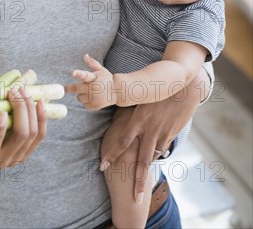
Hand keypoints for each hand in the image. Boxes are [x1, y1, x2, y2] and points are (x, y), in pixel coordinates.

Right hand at [0, 78, 46, 171]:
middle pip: (20, 135)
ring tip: (24, 91)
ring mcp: (16, 159)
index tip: (2, 112)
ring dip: (31, 109)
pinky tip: (39, 102)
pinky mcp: (26, 154)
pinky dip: (41, 118)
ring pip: (32, 134)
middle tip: (15, 90)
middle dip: (21, 109)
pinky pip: (39, 135)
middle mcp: (2, 162)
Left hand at [65, 54, 115, 109]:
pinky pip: (84, 105)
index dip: (78, 74)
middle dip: (69, 88)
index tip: (73, 72)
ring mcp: (94, 98)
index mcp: (94, 78)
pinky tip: (93, 98)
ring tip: (89, 91)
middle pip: (76, 89)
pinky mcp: (95, 106)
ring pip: (79, 98)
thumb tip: (85, 55)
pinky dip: (86, 102)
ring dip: (81, 95)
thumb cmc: (107, 78)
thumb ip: (92, 63)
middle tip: (65, 87)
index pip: (85, 75)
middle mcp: (94, 88)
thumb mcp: (101, 69)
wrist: (117, 91)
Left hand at [100, 68, 210, 197]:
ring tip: (141, 188)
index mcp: (138, 120)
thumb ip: (132, 111)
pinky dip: (156, 154)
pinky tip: (152, 160)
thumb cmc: (158, 90)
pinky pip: (162, 148)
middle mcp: (150, 130)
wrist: (185, 88)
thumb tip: (118, 117)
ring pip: (152, 157)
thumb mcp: (141, 99)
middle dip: (138, 182)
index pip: (121, 142)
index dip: (112, 155)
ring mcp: (162, 134)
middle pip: (141, 161)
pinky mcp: (172, 135)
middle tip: (135, 199)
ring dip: (146, 172)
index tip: (102, 166)